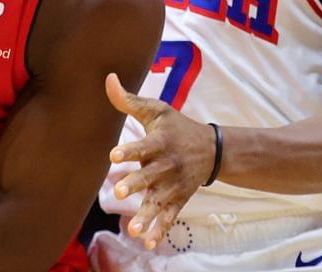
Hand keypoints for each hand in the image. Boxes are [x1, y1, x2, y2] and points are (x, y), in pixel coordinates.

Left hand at [104, 73, 215, 248]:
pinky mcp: (179, 199)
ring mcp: (174, 185)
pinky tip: (147, 243)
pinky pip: (169, 216)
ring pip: (158, 201)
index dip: (129, 150)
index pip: (143, 145)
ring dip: (146, 214)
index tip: (113, 155)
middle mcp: (167, 165)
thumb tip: (107, 78)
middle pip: (149, 175)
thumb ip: (129, 100)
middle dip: (134, 183)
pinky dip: (160, 230)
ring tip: (133, 229)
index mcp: (160, 141)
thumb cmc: (176, 127)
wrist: (213, 149)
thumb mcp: (157, 110)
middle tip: (118, 192)